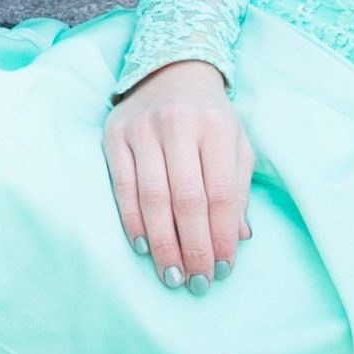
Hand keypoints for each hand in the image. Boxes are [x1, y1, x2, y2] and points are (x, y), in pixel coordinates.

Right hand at [102, 59, 253, 290]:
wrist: (170, 69)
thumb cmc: (210, 116)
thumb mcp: (236, 142)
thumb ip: (239, 188)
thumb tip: (239, 237)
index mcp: (215, 126)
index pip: (221, 193)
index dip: (222, 237)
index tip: (224, 270)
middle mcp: (178, 123)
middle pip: (187, 200)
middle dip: (193, 248)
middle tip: (197, 283)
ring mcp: (143, 128)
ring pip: (153, 197)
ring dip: (163, 243)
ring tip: (172, 275)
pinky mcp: (115, 134)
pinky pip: (123, 187)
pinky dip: (133, 221)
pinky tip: (144, 247)